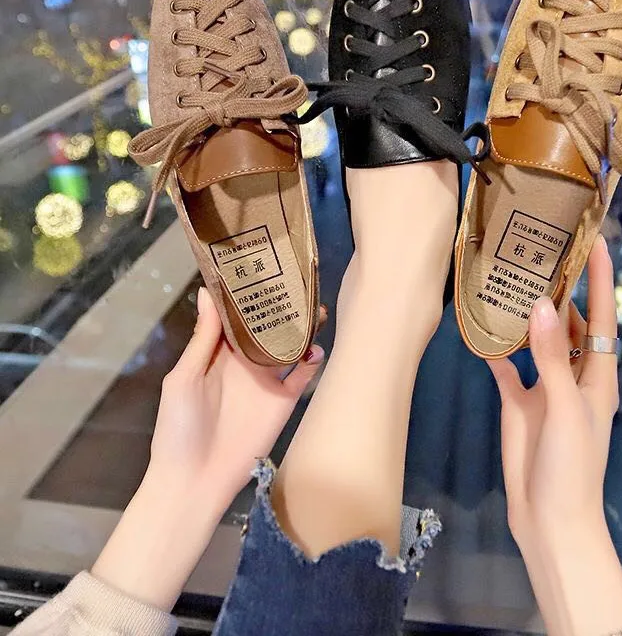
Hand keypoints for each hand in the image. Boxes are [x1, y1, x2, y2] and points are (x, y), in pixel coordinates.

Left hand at [146, 287, 325, 512]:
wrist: (195, 480)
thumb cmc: (178, 428)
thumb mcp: (183, 378)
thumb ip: (203, 339)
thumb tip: (206, 294)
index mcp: (218, 353)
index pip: (237, 316)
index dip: (247, 294)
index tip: (260, 266)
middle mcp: (245, 361)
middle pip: (268, 327)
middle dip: (282, 306)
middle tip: (297, 281)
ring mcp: (266, 380)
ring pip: (290, 346)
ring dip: (303, 328)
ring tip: (315, 308)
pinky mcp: (283, 400)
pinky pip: (303, 376)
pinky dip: (313, 360)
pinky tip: (316, 347)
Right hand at [489, 238, 621, 635]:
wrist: (550, 521)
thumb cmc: (573, 466)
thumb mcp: (566, 408)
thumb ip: (552, 358)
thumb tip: (540, 305)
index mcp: (599, 375)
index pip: (603, 317)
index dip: (602, 280)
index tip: (596, 242)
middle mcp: (574, 374)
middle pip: (568, 323)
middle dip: (559, 289)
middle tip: (538, 250)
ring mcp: (545, 388)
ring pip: (536, 341)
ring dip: (525, 315)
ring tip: (508, 278)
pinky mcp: (519, 402)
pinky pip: (507, 367)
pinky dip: (496, 349)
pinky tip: (479, 329)